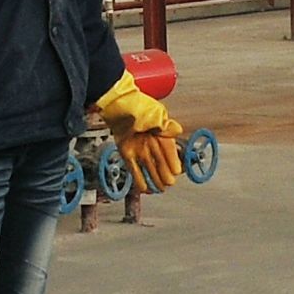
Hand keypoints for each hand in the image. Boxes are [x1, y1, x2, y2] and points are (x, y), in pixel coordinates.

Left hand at [93, 73, 185, 191]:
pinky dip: (139, 179)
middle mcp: (150, 142)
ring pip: (148, 167)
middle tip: (169, 183)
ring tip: (161, 189)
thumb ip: (165, 125)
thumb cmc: (136, 105)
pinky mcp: (126, 152)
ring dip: (154, 179)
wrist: (116, 104)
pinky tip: (144, 188)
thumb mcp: (155, 114)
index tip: (177, 171)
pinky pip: (134, 168)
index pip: (169, 149)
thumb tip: (177, 131)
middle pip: (159, 161)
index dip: (173, 161)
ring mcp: (138, 148)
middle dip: (165, 173)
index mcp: (160, 132)